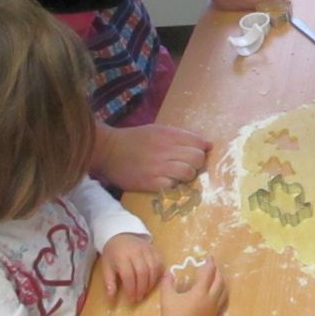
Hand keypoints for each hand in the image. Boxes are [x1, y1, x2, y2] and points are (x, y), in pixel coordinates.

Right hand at [93, 122, 211, 191]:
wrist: (109, 151)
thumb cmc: (135, 139)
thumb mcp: (158, 130)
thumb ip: (180, 135)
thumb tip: (206, 144)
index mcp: (169, 134)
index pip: (199, 142)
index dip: (203, 149)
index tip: (198, 153)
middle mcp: (166, 149)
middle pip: (198, 158)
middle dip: (198, 163)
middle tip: (188, 165)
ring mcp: (158, 166)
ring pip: (189, 173)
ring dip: (187, 176)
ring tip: (178, 175)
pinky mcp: (150, 182)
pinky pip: (173, 186)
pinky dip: (173, 185)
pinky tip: (166, 181)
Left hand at [101, 234, 162, 303]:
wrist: (120, 235)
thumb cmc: (113, 254)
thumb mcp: (106, 267)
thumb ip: (109, 282)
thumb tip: (111, 298)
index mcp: (121, 257)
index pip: (128, 275)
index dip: (131, 289)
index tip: (131, 299)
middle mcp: (135, 252)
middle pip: (142, 272)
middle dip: (142, 288)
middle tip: (139, 298)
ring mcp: (146, 249)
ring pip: (153, 268)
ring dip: (151, 283)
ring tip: (146, 292)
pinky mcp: (154, 248)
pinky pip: (160, 262)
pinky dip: (158, 273)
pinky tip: (153, 281)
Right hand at [146, 257, 227, 315]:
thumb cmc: (170, 314)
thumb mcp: (166, 296)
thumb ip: (167, 282)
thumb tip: (168, 272)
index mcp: (199, 292)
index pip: (208, 273)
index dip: (209, 263)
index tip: (209, 257)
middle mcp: (210, 300)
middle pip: (219, 281)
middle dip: (217, 271)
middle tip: (213, 265)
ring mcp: (213, 310)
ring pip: (224, 291)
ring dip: (222, 281)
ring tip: (217, 276)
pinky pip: (223, 303)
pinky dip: (223, 293)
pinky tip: (219, 292)